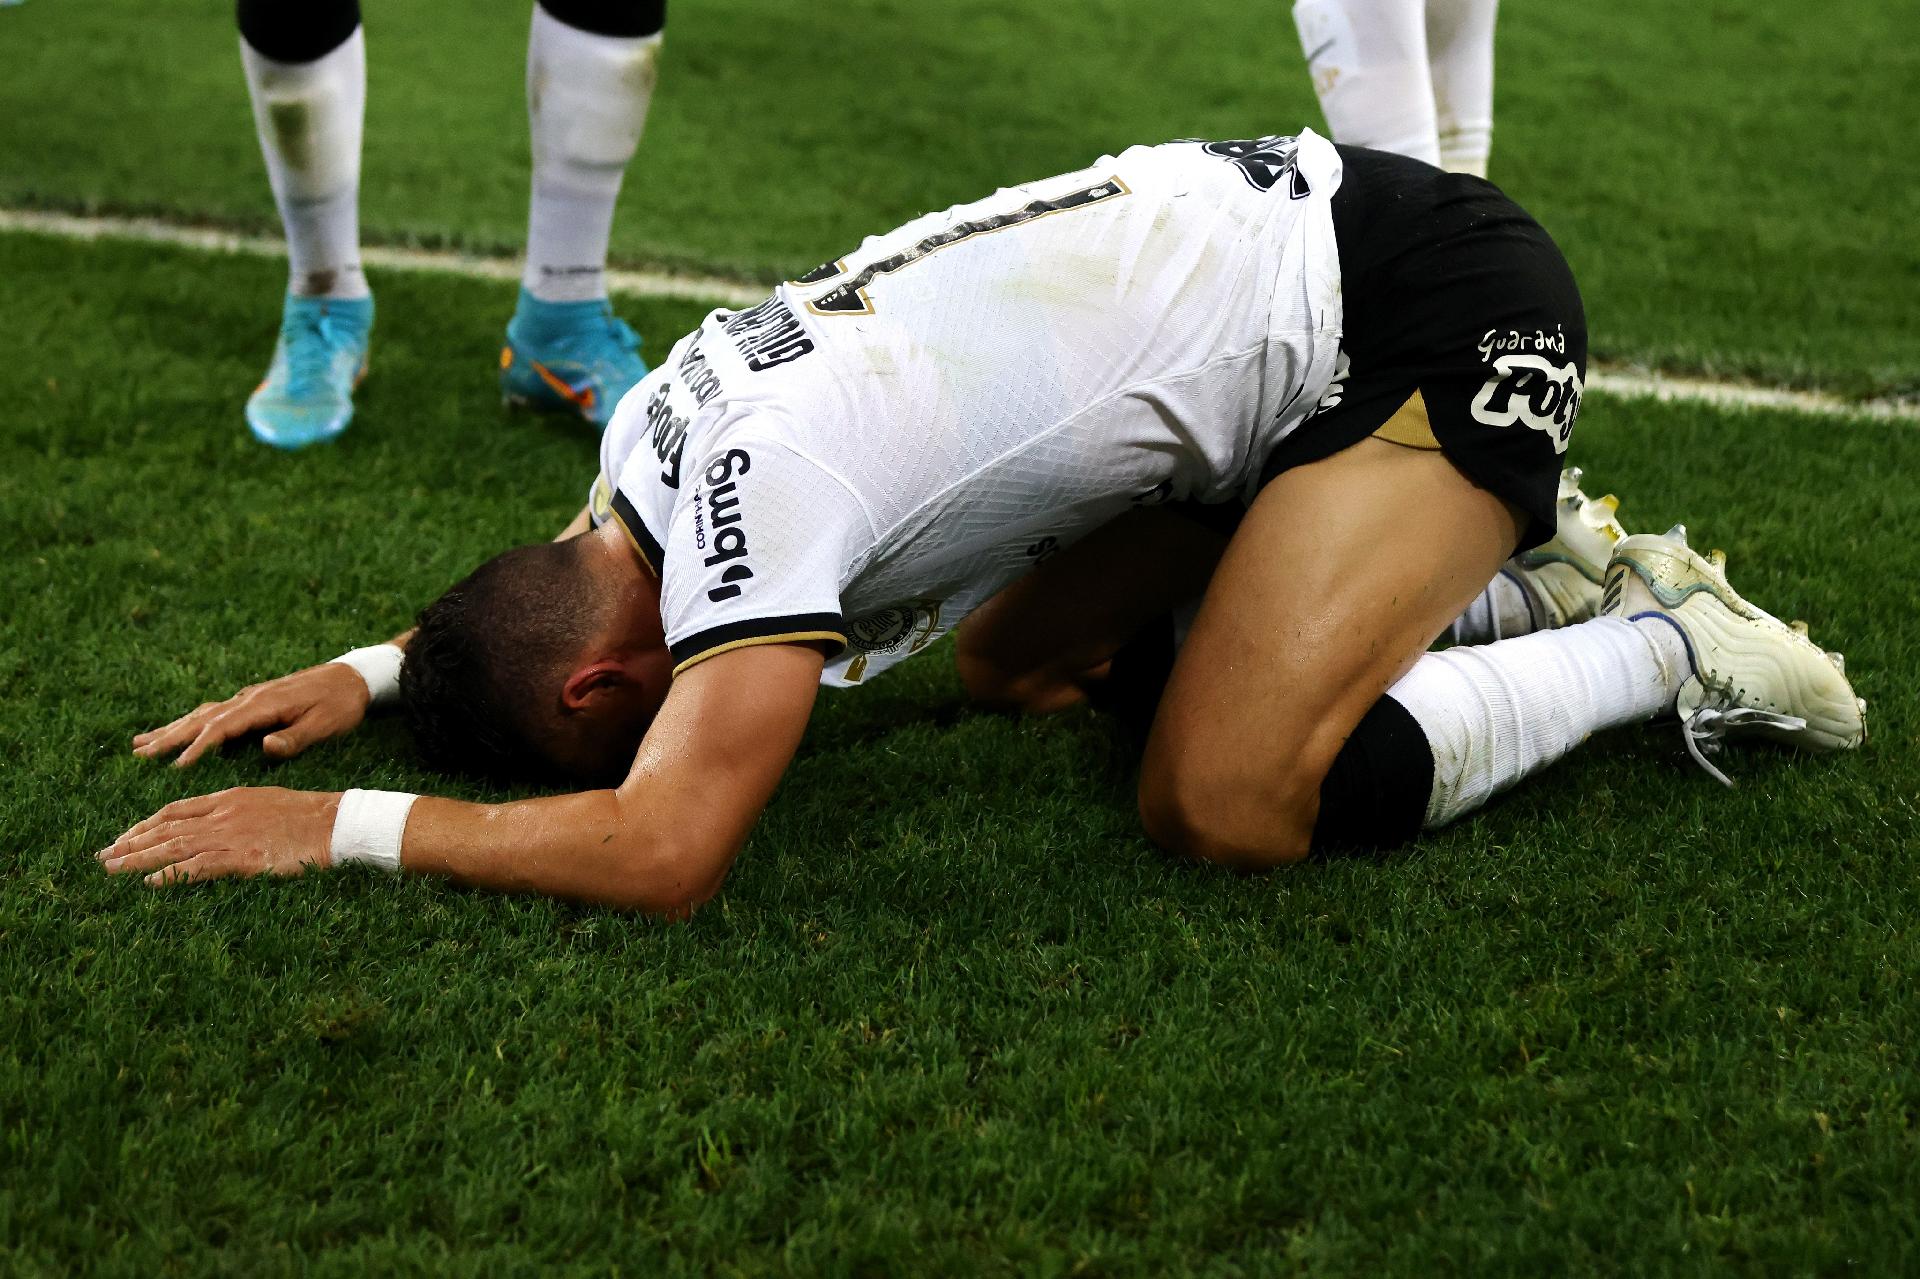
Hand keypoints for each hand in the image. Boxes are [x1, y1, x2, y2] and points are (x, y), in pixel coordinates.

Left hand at [98, 788, 340, 886]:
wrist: (335, 822)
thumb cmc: (310, 815)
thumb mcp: (268, 802)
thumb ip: (239, 812)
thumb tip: (222, 825)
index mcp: (229, 798)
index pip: (175, 810)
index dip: (146, 824)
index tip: (126, 836)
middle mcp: (222, 813)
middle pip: (165, 827)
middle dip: (131, 842)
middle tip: (104, 856)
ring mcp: (230, 835)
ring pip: (172, 846)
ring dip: (138, 858)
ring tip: (112, 869)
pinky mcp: (240, 857)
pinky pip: (196, 867)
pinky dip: (170, 875)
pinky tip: (149, 884)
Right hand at [133, 663, 374, 766]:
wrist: (353, 678)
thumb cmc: (341, 705)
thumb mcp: (325, 725)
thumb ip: (295, 738)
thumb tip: (265, 748)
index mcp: (264, 704)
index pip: (222, 728)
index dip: (198, 747)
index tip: (176, 767)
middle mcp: (250, 698)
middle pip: (202, 719)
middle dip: (169, 736)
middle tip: (138, 753)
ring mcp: (249, 698)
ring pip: (203, 714)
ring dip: (172, 729)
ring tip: (141, 743)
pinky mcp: (253, 700)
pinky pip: (214, 713)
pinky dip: (191, 722)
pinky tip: (178, 731)